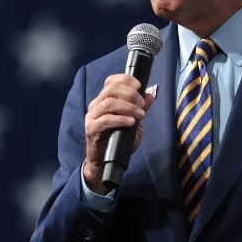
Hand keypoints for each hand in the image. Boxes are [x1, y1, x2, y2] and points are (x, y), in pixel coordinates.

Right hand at [84, 74, 153, 193]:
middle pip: (111, 89)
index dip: (125, 80)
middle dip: (130, 94)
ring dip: (128, 107)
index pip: (111, 81)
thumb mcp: (133, 122)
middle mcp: (96, 105)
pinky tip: (131, 122)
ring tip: (140, 115)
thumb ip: (140, 108)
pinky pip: (106, 120)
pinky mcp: (92, 128)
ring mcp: (92, 116)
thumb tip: (150, 95)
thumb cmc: (117, 140)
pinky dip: (121, 119)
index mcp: (104, 100)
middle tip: (142, 105)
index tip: (139, 85)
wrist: (105, 161)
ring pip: (109, 103)